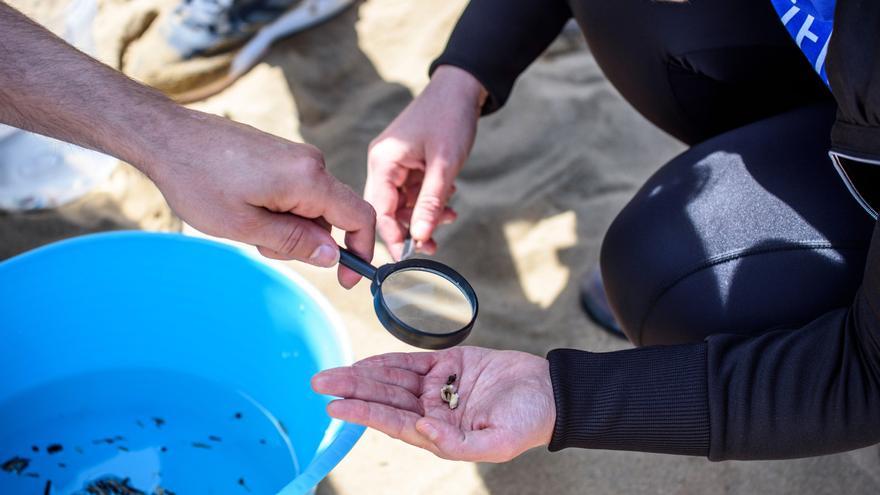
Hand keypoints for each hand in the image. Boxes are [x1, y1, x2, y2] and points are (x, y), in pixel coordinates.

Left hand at [145, 110, 374, 287]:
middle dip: (308, 241)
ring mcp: (295, 155)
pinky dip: (279, 210)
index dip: (360, 251)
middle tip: (262, 246)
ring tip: (245, 224)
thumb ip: (295, 242)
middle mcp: (310, 162)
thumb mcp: (245, 227)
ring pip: (312, 206)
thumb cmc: (198, 181)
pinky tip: (244, 207)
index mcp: (309, 178)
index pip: (359, 217)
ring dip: (289, 226)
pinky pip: (296, 191)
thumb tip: (333, 256)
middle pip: (333, 215)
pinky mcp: (280, 154)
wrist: (166, 137)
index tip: (346, 278)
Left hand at [311, 346, 555, 461]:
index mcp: (441, 432)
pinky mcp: (450, 363)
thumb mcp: (498, 442)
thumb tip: (422, 430)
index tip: (336, 407)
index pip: (394, 422)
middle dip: (352, 390)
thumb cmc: (529, 421)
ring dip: (363, 375)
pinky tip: (366, 362)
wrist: (552, 391)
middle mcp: (434, 410)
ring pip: (393, 379)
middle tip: (320, 382)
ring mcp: (440, 386)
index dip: (364, 413)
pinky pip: (412, 362)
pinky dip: (388, 361)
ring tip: (333, 373)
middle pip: (386, 398)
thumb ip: (458, 442)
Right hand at [365, 65, 485, 258]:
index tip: (405, 260)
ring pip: (403, 204)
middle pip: (388, 210)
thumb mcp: (444, 165)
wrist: (462, 88)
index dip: (391, 237)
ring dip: (425, 215)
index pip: (378, 210)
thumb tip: (420, 239)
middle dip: (411, 229)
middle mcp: (383, 164)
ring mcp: (395, 164)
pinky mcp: (407, 163)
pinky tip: (447, 202)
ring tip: (449, 218)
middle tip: (433, 246)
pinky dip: (429, 201)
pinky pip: (413, 192)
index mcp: (383, 162)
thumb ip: (431, 203)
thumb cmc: (450, 118)